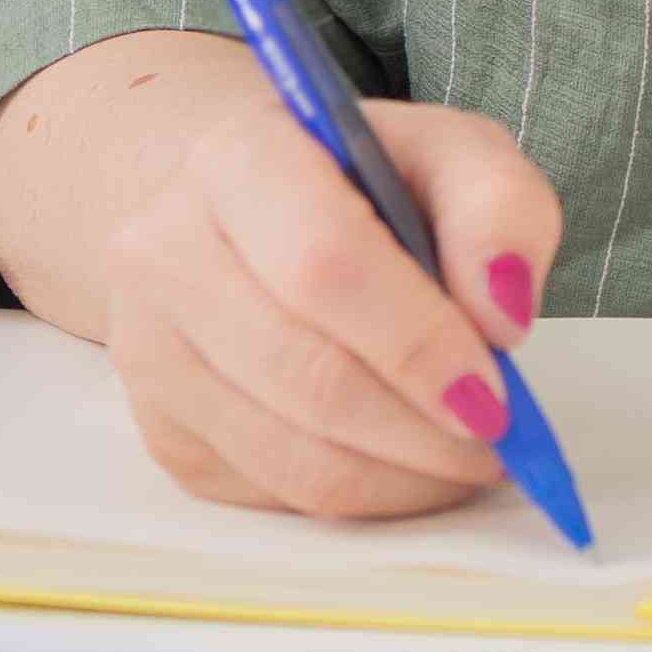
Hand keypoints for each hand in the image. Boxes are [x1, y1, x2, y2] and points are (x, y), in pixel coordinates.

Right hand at [0, 31, 562, 519]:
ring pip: (293, 458)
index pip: (324, 265)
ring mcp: (148, 351)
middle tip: (499, 439)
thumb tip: (504, 316)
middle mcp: (164, 252)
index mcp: (236, 158)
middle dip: (424, 431)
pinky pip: (277, 495)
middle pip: (307, 377)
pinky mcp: (162, 432)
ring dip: (405, 478)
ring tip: (466, 456)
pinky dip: (365, 496)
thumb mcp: (449, 154)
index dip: (417, 342)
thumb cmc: (357, 186)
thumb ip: (500, 209)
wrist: (239, 214)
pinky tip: (404, 459)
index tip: (493, 393)